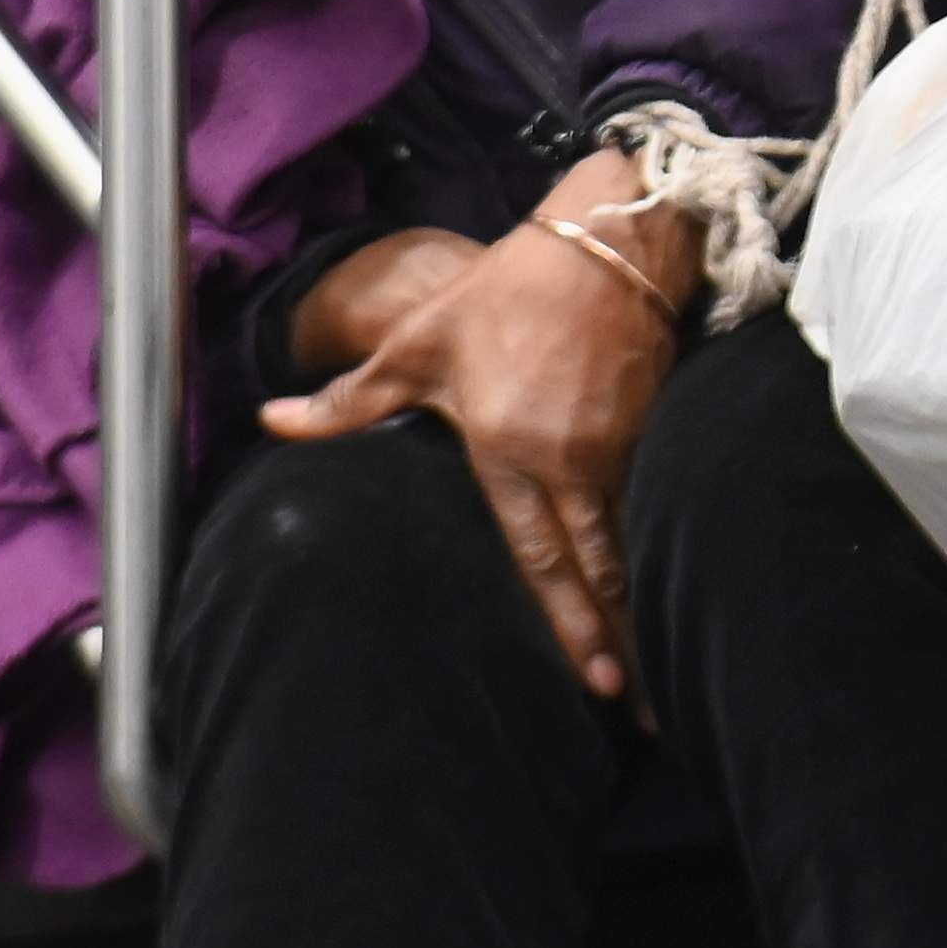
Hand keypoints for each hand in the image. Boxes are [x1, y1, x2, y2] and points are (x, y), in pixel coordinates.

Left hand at [263, 154, 699, 696]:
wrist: (604, 244)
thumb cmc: (505, 292)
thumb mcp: (416, 343)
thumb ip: (348, 400)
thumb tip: (272, 420)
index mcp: (507, 449)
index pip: (537, 554)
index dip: (564, 618)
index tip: (587, 674)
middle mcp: (568, 460)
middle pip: (597, 569)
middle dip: (616, 640)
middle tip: (634, 703)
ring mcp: (619, 448)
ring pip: (632, 545)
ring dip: (647, 609)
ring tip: (660, 670)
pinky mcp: (654, 430)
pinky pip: (653, 504)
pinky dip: (662, 554)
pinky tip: (674, 593)